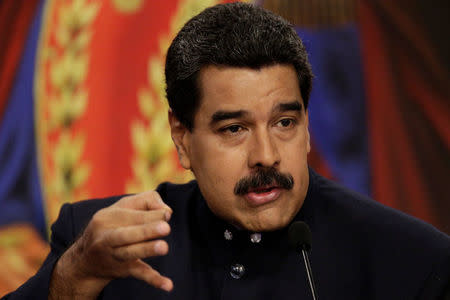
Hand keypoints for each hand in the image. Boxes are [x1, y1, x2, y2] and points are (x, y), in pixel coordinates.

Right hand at [49, 191, 172, 298]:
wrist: (85, 260)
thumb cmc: (113, 225)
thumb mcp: (123, 207)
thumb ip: (147, 201)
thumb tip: (167, 211)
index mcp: (107, 218)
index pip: (130, 214)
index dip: (151, 214)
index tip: (167, 214)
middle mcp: (106, 238)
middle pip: (125, 234)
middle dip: (145, 230)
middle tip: (166, 228)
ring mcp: (114, 256)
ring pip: (130, 253)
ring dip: (147, 250)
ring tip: (164, 247)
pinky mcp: (124, 271)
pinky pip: (139, 274)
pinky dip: (154, 280)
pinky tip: (168, 285)